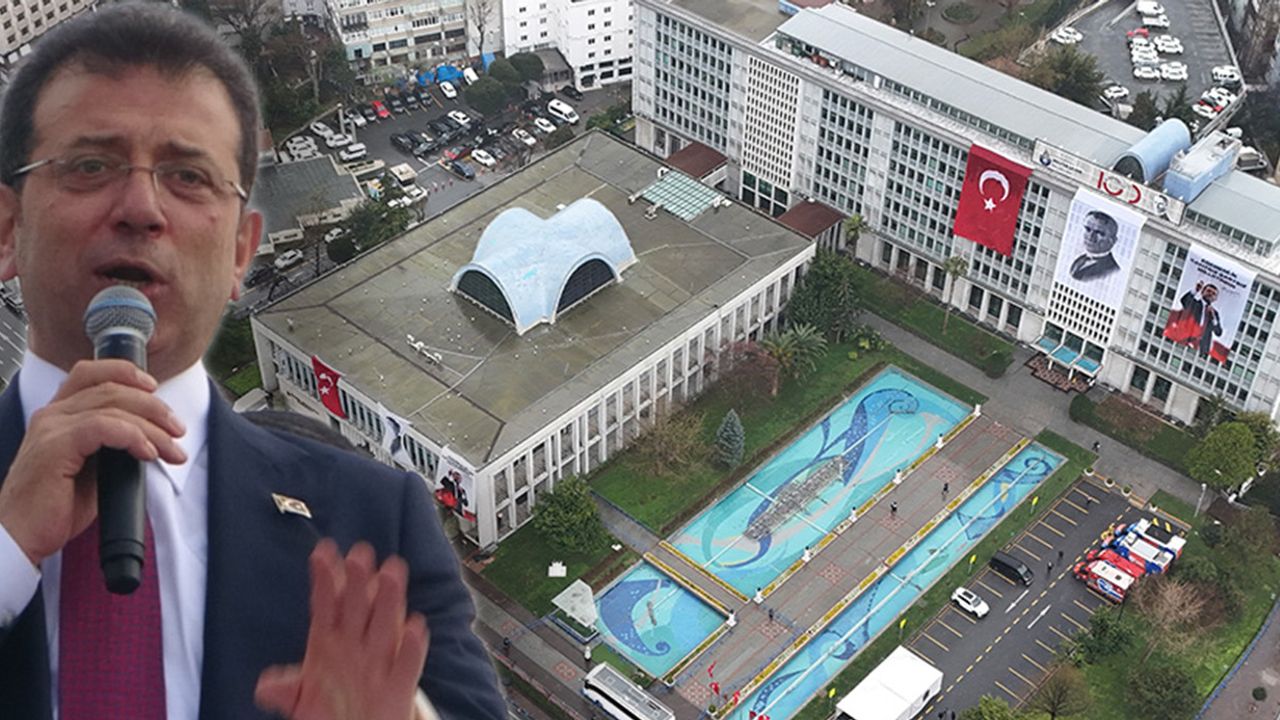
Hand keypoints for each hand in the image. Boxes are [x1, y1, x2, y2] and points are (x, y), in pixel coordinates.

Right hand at [0, 359, 185, 565]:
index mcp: (58, 415)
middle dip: (154, 407)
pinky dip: (133, 436)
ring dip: (152, 427)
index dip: (126, 373)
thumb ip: (112, 445)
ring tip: (172, 448)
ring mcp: (51, 429)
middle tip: (178, 429)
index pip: (91, 373)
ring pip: (113, 407)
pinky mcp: (54, 447)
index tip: (156, 390)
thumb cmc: (53, 508)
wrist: (21, 536)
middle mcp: (52, 415)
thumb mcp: (92, 468)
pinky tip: (148, 453)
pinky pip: (102, 427)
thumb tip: (151, 438)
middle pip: (111, 388)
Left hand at [255, 540, 429, 719]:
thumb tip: (267, 686)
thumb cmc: (330, 710)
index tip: (321, 554)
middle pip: (357, 608)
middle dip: (358, 582)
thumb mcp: (301, 701)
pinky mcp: (399, 687)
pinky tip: (415, 626)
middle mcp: (357, 645)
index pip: (326, 605)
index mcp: (329, 642)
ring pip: (385, 626)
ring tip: (391, 573)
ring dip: (389, 600)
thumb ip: (286, 690)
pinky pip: (407, 665)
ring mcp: (379, 662)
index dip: (324, 580)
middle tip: (359, 554)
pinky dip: (411, 647)